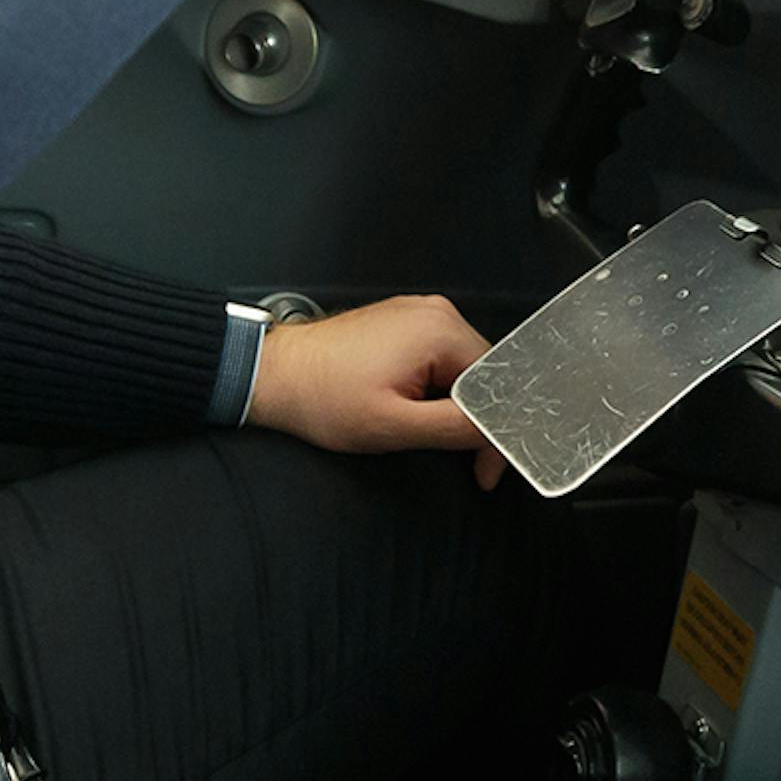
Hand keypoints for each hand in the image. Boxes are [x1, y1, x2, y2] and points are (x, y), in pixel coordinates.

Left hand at [245, 293, 506, 490]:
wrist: (276, 375)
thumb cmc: (324, 398)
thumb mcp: (396, 425)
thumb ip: (457, 427)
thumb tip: (504, 430)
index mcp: (439, 329)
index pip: (499, 383)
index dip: (499, 431)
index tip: (487, 468)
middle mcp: (434, 312)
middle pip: (484, 375)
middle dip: (479, 422)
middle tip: (469, 466)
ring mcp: (417, 314)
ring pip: (462, 370)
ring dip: (457, 408)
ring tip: (430, 433)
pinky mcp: (402, 324)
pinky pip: (440, 360)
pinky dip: (438, 391)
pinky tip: (418, 411)